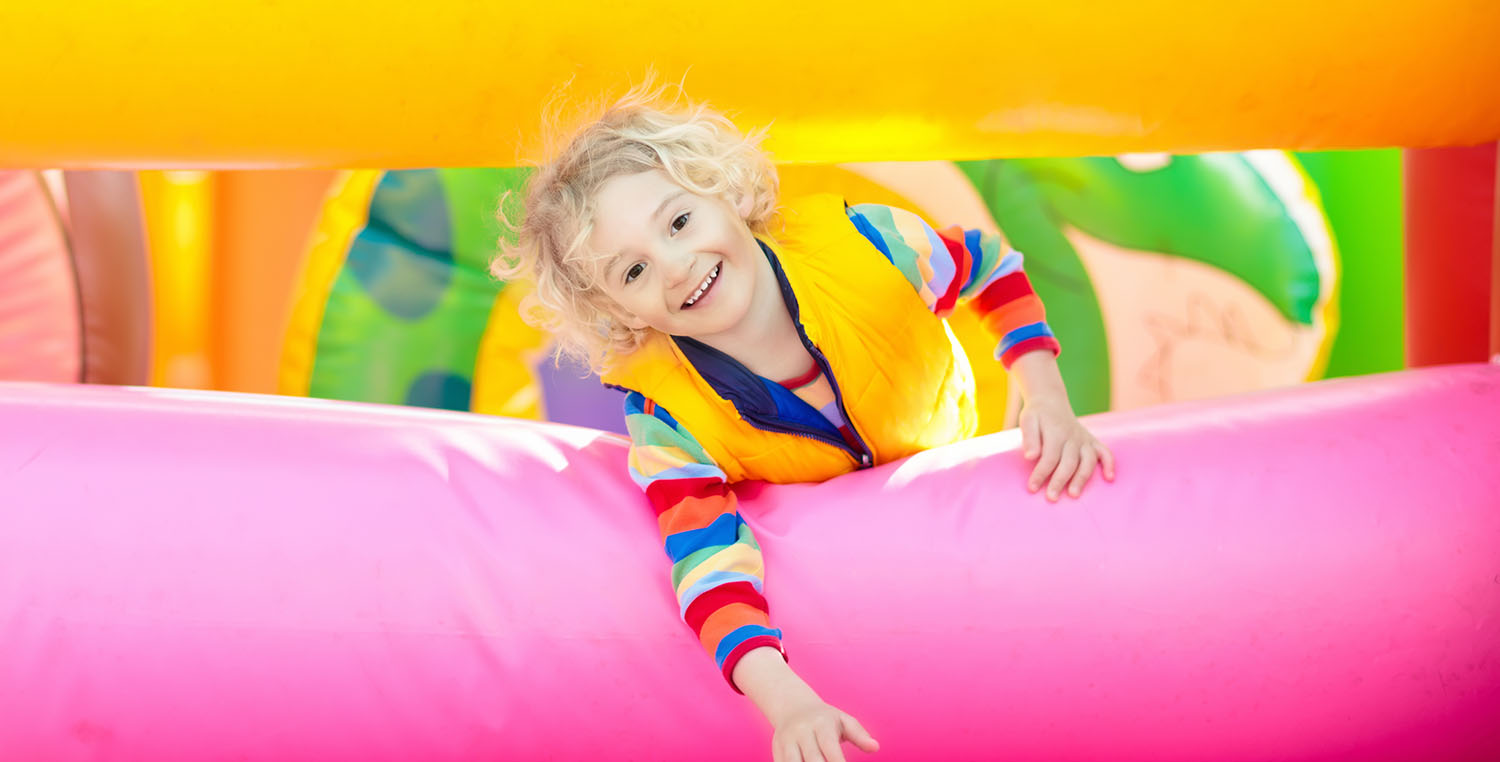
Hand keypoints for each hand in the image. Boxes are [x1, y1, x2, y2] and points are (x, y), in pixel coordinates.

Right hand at [733, 648, 879, 761]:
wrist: (792, 706)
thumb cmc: (825, 719)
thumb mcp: (843, 721)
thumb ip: (859, 735)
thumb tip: (875, 747)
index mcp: (821, 724)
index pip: (830, 749)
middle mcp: (802, 732)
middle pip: (812, 760)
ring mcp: (787, 741)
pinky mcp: (777, 750)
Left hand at [1019, 394, 1114, 500]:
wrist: (1051, 401)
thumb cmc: (1037, 415)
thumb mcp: (1027, 420)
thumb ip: (1029, 438)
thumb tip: (1030, 456)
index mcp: (1056, 432)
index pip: (1049, 457)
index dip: (1040, 473)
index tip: (1032, 488)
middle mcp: (1073, 437)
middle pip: (1069, 462)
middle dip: (1060, 481)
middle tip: (1051, 497)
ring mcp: (1084, 439)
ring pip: (1087, 460)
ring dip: (1082, 478)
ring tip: (1074, 494)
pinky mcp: (1092, 441)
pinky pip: (1105, 452)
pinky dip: (1109, 464)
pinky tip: (1109, 478)